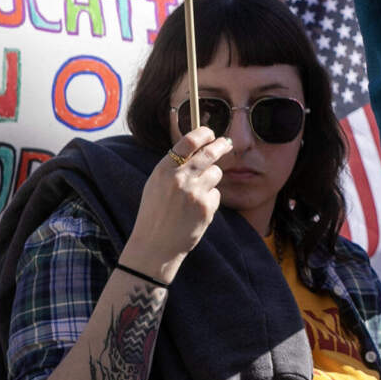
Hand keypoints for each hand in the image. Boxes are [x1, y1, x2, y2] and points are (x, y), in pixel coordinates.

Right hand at [118, 128, 231, 283]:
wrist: (154, 245)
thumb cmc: (155, 213)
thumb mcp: (156, 185)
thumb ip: (174, 167)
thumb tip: (198, 147)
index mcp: (163, 170)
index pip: (188, 141)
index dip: (203, 134)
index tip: (210, 133)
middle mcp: (179, 178)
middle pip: (210, 153)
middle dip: (221, 145)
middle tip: (226, 143)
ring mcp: (194, 192)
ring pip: (216, 172)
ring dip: (212, 178)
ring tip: (196, 193)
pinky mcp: (206, 206)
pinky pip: (216, 194)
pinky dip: (210, 199)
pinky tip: (195, 211)